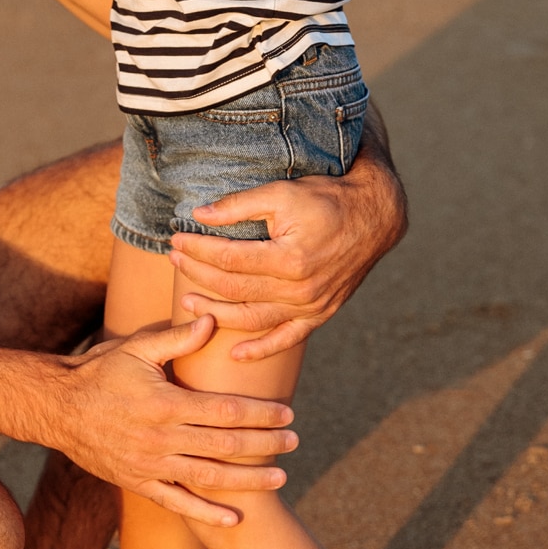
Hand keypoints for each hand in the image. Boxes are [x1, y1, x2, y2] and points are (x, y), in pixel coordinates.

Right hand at [49, 317, 297, 525]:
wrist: (58, 409)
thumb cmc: (100, 372)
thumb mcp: (138, 348)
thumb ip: (178, 338)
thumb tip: (212, 320)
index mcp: (165, 403)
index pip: (225, 410)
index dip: (260, 413)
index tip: (287, 413)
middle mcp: (161, 438)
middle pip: (224, 444)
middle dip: (264, 444)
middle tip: (295, 441)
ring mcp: (150, 465)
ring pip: (208, 477)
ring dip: (247, 480)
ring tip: (279, 477)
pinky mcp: (139, 483)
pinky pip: (177, 502)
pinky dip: (206, 512)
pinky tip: (234, 517)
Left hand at [167, 128, 406, 364]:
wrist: (373, 218)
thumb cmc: (326, 199)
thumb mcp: (282, 193)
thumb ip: (239, 205)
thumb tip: (198, 214)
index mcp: (289, 259)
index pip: (229, 260)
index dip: (198, 250)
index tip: (176, 240)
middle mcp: (299, 289)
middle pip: (234, 289)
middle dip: (198, 275)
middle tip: (174, 262)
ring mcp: (310, 307)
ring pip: (252, 319)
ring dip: (217, 314)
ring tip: (188, 304)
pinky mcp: (319, 315)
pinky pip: (286, 339)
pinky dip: (261, 350)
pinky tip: (236, 355)